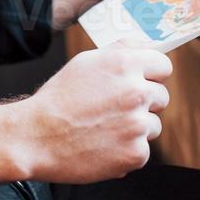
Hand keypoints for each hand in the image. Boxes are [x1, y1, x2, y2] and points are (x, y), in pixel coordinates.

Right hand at [12, 49, 171, 183]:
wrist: (36, 138)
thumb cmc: (58, 99)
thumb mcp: (86, 62)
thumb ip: (121, 51)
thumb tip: (147, 45)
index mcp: (125, 64)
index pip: (163, 65)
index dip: (152, 75)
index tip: (143, 82)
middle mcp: (136, 92)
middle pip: (162, 96)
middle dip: (144, 103)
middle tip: (115, 109)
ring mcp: (137, 125)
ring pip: (153, 125)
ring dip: (136, 128)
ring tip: (105, 129)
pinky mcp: (135, 154)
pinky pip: (142, 150)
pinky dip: (126, 151)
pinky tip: (103, 146)